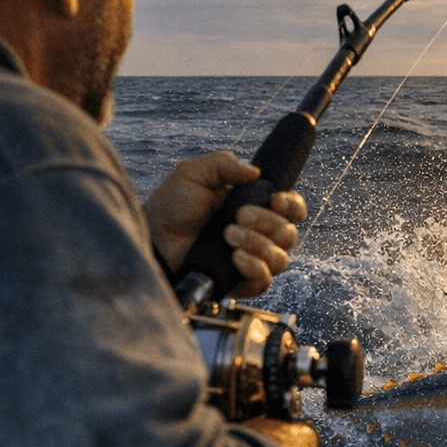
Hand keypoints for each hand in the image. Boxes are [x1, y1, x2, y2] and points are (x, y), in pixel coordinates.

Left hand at [145, 151, 307, 297]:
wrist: (153, 237)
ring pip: (280, 258)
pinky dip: (256, 268)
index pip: (292, 209)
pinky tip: (236, 257)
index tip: (277, 200)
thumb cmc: (173, 206)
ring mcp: (252, 260)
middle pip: (288, 234)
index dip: (293, 206)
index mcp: (256, 206)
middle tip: (237, 216)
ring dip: (259, 244)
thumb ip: (223, 163)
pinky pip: (265, 281)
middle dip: (267, 223)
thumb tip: (254, 171)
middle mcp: (259, 234)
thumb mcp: (194, 174)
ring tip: (228, 235)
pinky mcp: (241, 282)